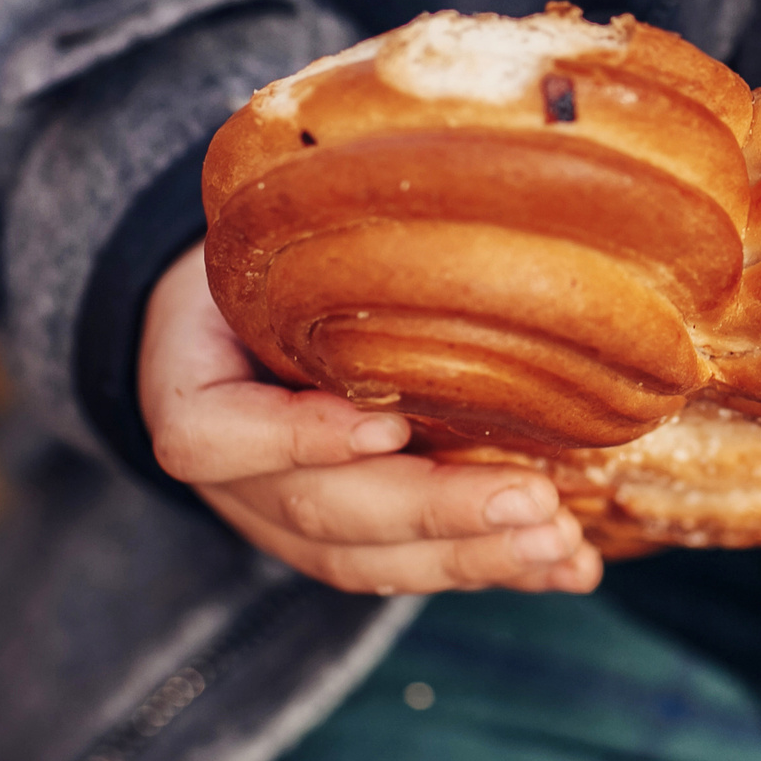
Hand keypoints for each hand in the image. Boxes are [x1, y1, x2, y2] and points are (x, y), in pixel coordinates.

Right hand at [138, 248, 600, 594]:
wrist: (232, 325)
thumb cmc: (264, 268)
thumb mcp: (262, 243)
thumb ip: (310, 249)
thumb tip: (433, 191)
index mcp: (191, 394)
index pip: (214, 438)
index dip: (302, 439)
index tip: (387, 423)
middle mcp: (233, 478)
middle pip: (321, 511)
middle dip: (434, 511)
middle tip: (531, 499)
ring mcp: (285, 523)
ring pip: (369, 560)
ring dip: (474, 557)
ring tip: (560, 543)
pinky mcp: (345, 545)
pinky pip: (415, 569)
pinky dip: (496, 567)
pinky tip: (569, 569)